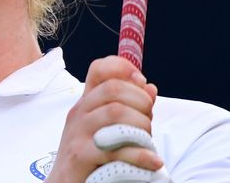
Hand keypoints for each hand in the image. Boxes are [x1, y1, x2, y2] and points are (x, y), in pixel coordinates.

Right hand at [45, 56, 162, 182]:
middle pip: (113, 88)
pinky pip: (115, 149)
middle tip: (149, 120)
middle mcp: (79, 113)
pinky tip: (151, 162)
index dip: (123, 68)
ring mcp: (77, 133)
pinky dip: (140, 155)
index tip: (142, 82)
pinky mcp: (80, 156)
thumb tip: (150, 88)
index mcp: (86, 103)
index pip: (99, 69)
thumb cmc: (91, 159)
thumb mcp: (108, 129)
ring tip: (148, 143)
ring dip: (141, 126)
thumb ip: (129, 109)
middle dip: (140, 101)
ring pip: (115, 112)